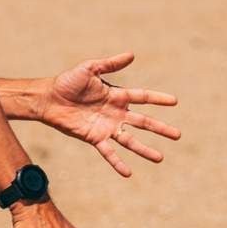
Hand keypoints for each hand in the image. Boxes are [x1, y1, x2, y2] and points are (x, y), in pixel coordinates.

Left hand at [39, 52, 181, 176]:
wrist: (49, 98)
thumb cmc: (68, 82)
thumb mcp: (90, 68)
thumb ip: (110, 64)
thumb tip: (132, 54)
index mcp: (117, 95)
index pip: (143, 97)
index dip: (158, 99)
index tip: (175, 101)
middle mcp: (116, 113)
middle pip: (143, 122)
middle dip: (160, 128)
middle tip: (177, 135)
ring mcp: (106, 127)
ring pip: (130, 140)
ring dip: (145, 149)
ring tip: (160, 158)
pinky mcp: (94, 138)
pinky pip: (108, 152)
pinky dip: (118, 163)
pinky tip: (128, 173)